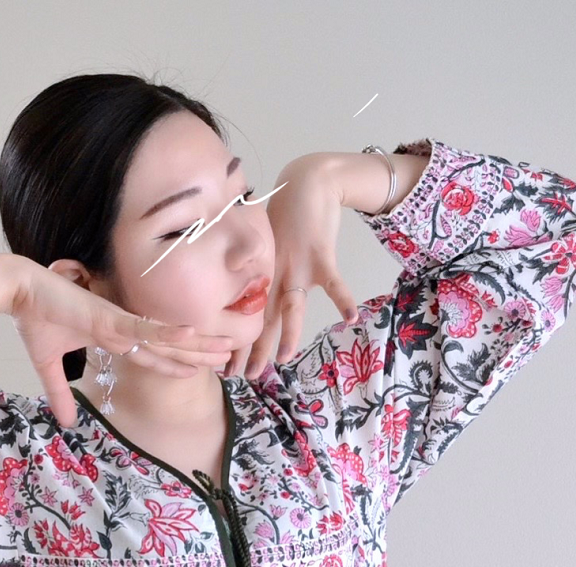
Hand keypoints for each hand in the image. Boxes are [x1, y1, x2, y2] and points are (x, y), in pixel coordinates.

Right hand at [10, 260, 236, 426]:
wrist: (18, 291)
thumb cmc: (35, 318)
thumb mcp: (48, 366)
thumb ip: (60, 393)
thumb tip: (66, 423)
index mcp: (111, 336)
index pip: (150, 354)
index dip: (174, 363)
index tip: (199, 369)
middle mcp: (121, 328)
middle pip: (166, 345)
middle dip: (197, 353)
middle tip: (229, 358)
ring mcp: (117, 322)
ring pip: (164, 337)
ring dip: (195, 344)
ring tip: (224, 349)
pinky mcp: (107, 317)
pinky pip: (142, 327)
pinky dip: (166, 331)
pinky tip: (190, 332)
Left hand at [234, 154, 360, 379]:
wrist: (308, 182)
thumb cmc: (287, 217)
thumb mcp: (266, 247)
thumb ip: (261, 275)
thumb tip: (250, 302)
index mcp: (260, 277)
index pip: (245, 318)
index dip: (236, 344)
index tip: (226, 367)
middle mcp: (274, 276)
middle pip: (263, 319)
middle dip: (254, 349)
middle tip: (246, 376)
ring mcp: (297, 267)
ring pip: (290, 307)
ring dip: (287, 333)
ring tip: (284, 357)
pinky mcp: (321, 256)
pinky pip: (334, 283)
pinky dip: (343, 299)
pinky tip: (350, 318)